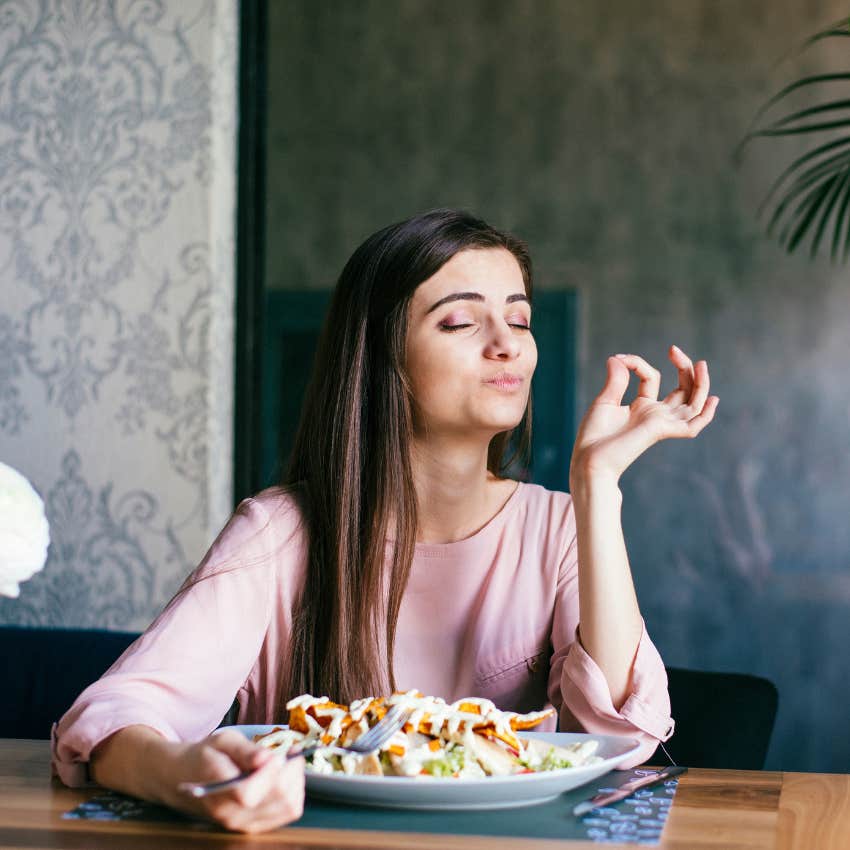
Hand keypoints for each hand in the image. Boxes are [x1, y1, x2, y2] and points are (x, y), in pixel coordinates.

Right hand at [169, 730, 304, 832]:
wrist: (188, 779)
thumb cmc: (207, 755)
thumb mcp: (222, 741)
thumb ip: (244, 750)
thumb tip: (266, 758)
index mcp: (218, 792)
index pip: (249, 793)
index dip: (269, 773)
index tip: (278, 754)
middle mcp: (231, 815)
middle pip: (277, 799)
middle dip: (290, 771)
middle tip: (291, 750)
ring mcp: (244, 824)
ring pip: (288, 807)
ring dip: (296, 781)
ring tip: (290, 761)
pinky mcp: (256, 825)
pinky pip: (288, 812)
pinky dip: (295, 791)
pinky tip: (287, 776)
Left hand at [570, 345, 717, 486]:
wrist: (589, 459)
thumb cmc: (594, 437)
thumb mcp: (605, 402)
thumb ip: (616, 380)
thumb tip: (617, 358)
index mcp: (641, 407)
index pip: (652, 378)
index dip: (638, 363)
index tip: (620, 358)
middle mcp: (655, 415)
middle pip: (682, 389)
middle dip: (683, 368)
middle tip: (674, 349)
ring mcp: (661, 423)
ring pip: (692, 403)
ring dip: (700, 384)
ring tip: (702, 363)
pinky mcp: (662, 431)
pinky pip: (692, 426)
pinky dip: (705, 415)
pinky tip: (712, 400)